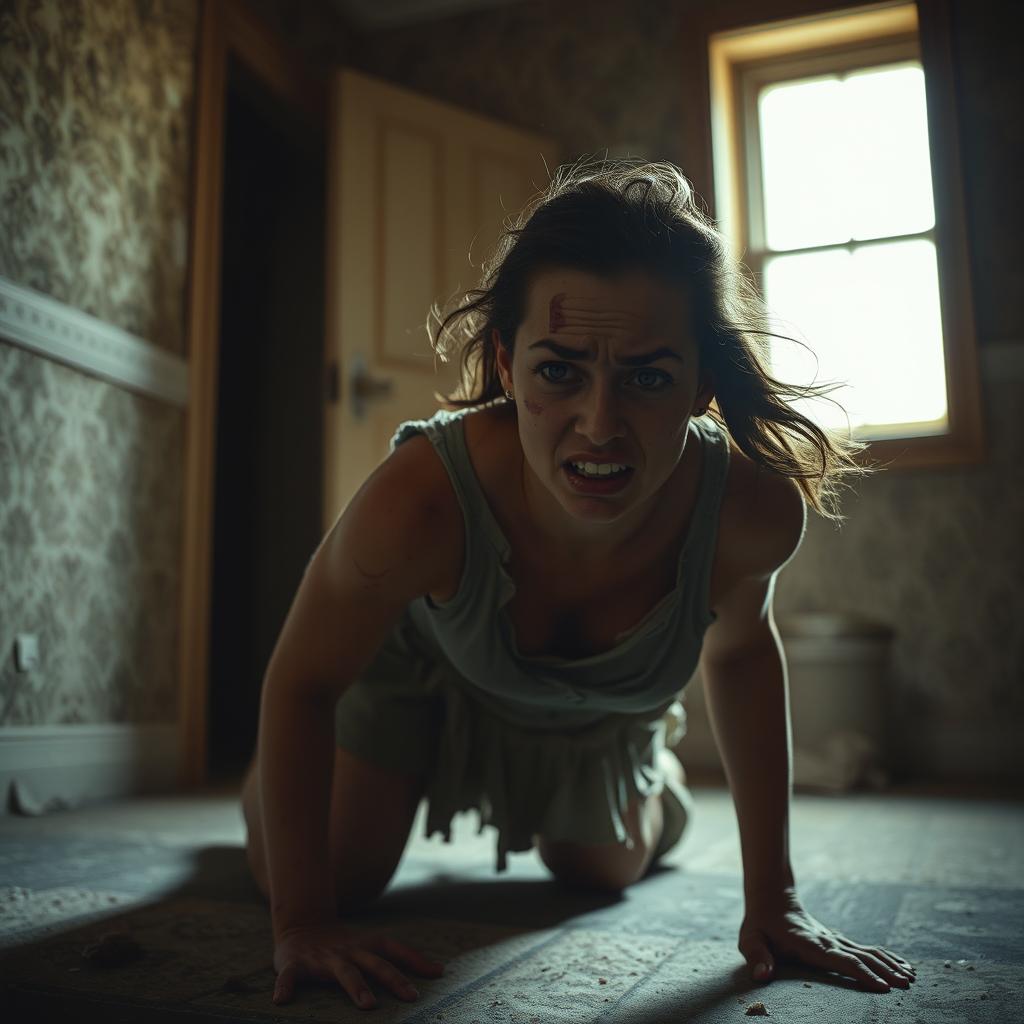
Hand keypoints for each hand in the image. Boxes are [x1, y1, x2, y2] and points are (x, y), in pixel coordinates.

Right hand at [273, 921, 444, 1009]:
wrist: (301, 925)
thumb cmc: (344, 943)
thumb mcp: (373, 945)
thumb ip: (404, 958)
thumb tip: (441, 970)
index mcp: (364, 945)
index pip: (394, 950)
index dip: (414, 961)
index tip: (436, 975)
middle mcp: (347, 950)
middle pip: (373, 963)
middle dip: (392, 979)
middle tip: (410, 997)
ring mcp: (322, 958)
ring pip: (342, 972)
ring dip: (356, 987)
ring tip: (368, 1004)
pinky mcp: (295, 964)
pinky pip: (290, 977)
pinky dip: (285, 986)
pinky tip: (281, 1001)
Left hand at [738, 889, 915, 991]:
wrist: (770, 899)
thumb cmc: (759, 925)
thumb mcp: (750, 939)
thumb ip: (757, 956)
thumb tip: (762, 975)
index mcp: (809, 945)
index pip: (840, 960)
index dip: (861, 973)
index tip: (882, 986)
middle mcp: (827, 941)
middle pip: (860, 956)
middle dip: (884, 971)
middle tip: (907, 985)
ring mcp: (834, 939)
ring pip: (867, 951)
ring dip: (889, 963)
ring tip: (911, 976)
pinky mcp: (837, 940)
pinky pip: (865, 949)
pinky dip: (885, 956)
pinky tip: (901, 964)